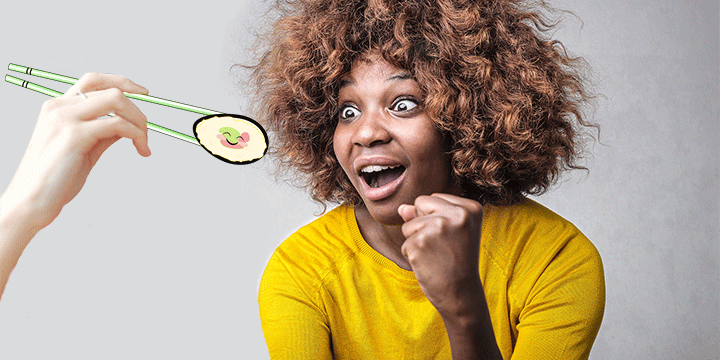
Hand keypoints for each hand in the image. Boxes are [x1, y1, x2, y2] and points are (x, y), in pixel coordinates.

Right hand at [1, 72, 150, 230]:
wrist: (32, 200)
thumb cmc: (54, 178)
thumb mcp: (83, 148)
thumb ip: (103, 132)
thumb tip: (127, 125)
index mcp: (58, 107)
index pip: (94, 80)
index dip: (122, 82)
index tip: (142, 92)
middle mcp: (59, 107)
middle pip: (111, 90)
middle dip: (137, 109)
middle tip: (146, 131)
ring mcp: (65, 119)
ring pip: (117, 101)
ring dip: (139, 122)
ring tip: (144, 143)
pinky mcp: (75, 135)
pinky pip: (118, 125)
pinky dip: (136, 135)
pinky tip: (140, 149)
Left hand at [398, 193, 483, 316]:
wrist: (460, 294)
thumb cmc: (457, 262)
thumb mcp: (451, 232)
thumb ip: (426, 215)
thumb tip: (401, 208)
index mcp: (470, 208)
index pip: (433, 198)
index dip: (436, 218)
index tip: (453, 238)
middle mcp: (457, 214)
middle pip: (420, 202)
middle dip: (423, 223)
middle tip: (442, 246)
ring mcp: (438, 227)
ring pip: (409, 224)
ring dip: (416, 241)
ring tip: (436, 255)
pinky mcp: (420, 243)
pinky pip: (405, 242)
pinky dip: (412, 255)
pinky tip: (428, 264)